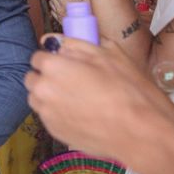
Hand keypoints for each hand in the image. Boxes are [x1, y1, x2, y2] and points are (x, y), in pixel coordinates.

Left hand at [24, 35, 173, 157]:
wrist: (140, 132)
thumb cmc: (126, 90)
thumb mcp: (106, 55)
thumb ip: (74, 44)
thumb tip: (56, 41)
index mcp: (52, 67)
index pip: (37, 57)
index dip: (52, 59)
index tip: (64, 64)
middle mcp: (43, 90)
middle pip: (33, 79)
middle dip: (46, 77)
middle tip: (69, 81)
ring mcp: (46, 113)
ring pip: (37, 99)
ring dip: (48, 96)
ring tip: (75, 98)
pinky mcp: (54, 132)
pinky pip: (48, 117)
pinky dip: (57, 113)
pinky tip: (79, 114)